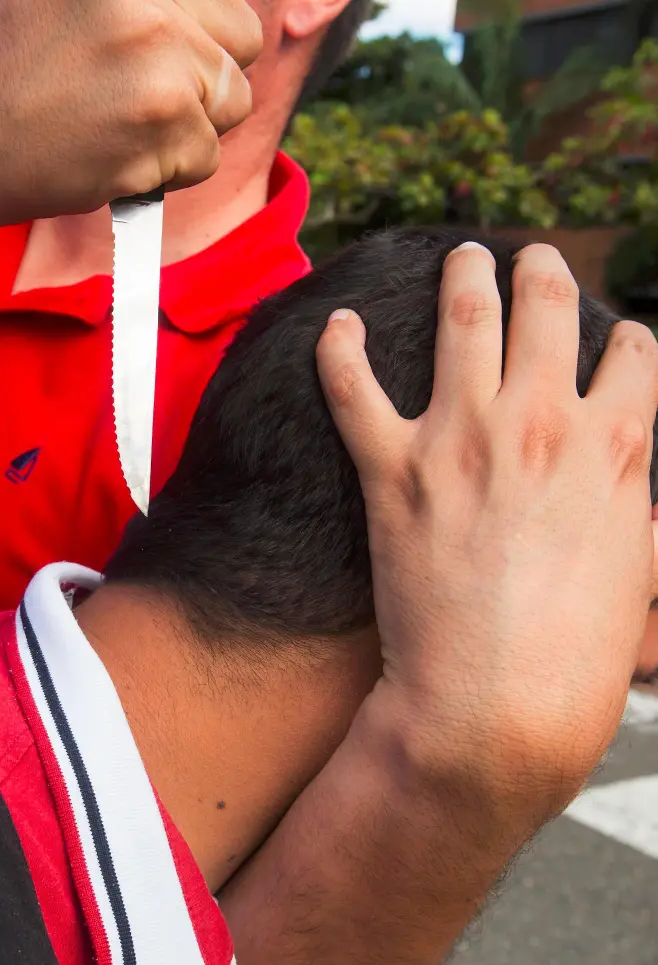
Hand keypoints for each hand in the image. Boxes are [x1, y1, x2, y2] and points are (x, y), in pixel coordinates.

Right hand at [0, 0, 260, 220]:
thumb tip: (203, 14)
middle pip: (242, 43)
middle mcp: (150, 5)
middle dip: (205, 79)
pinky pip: (207, 156)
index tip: (163, 61)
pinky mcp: (161, 125)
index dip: (200, 33)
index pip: (225, 1)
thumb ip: (142, 3)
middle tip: (142, 95)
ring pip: (232, 103)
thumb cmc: (13, 73)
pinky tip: (119, 156)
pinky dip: (171, 171)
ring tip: (126, 125)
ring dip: (191, 127)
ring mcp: (159, 61)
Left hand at [316, 242, 657, 821]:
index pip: (633, 354)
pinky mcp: (393, 473)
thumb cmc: (578, 661)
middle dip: (542, 274)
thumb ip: (635, 507)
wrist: (495, 706)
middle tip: (531, 258)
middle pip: (548, 313)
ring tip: (461, 256)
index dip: (623, 340)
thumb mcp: (643, 575)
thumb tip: (630, 479)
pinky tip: (339, 324)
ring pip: (465, 324)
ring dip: (465, 278)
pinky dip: (341, 353)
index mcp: (618, 450)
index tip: (611, 339)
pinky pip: (355, 394)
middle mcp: (544, 426)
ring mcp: (463, 442)